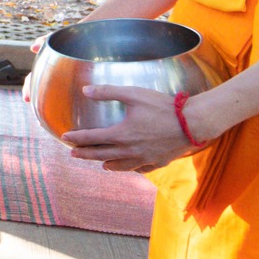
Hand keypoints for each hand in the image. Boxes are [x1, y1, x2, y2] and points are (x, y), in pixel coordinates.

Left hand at [60, 86, 202, 173]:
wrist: (192, 123)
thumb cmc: (162, 106)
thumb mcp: (133, 94)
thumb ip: (108, 92)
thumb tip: (85, 90)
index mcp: (121, 134)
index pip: (93, 138)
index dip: (77, 138)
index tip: (65, 137)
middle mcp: (130, 150)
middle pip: (102, 155)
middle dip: (86, 154)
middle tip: (74, 154)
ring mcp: (144, 158)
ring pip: (121, 165)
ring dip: (108, 164)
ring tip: (101, 164)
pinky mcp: (158, 161)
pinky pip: (140, 168)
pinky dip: (131, 168)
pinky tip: (129, 166)